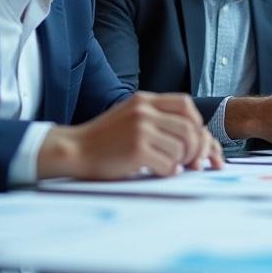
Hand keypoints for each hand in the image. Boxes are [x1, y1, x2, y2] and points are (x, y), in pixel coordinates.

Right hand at [37, 91, 223, 179]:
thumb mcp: (129, 116)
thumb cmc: (104, 139)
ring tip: (173, 166)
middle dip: (197, 147)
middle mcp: (144, 111)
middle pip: (189, 128)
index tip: (197, 139)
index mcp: (144, 100)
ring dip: (182, 161)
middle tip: (194, 161)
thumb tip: (191, 136)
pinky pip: (168, 163)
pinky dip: (169, 171)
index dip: (197, 123)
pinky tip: (161, 172)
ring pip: (181, 147)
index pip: (185, 104)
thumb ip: (155, 118)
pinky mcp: (137, 150)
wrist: (75, 149)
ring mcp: (140, 129)